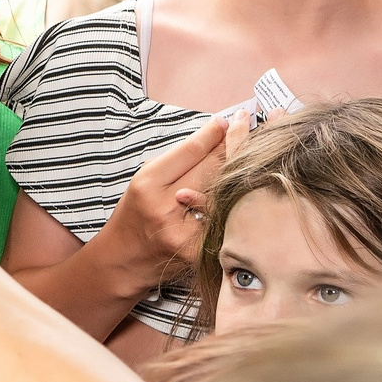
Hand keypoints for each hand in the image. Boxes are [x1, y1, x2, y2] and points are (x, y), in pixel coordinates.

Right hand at [103, 111, 243, 280]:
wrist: (122, 262)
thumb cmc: (135, 216)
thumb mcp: (146, 181)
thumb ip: (179, 160)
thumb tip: (217, 135)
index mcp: (148, 184)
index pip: (192, 150)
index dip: (215, 133)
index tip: (230, 119)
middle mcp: (165, 206)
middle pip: (214, 168)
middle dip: (236, 144)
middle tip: (251, 127)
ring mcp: (184, 231)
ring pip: (226, 193)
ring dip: (244, 171)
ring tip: (259, 151)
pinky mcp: (199, 251)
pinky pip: (226, 219)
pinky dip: (239, 203)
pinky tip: (253, 189)